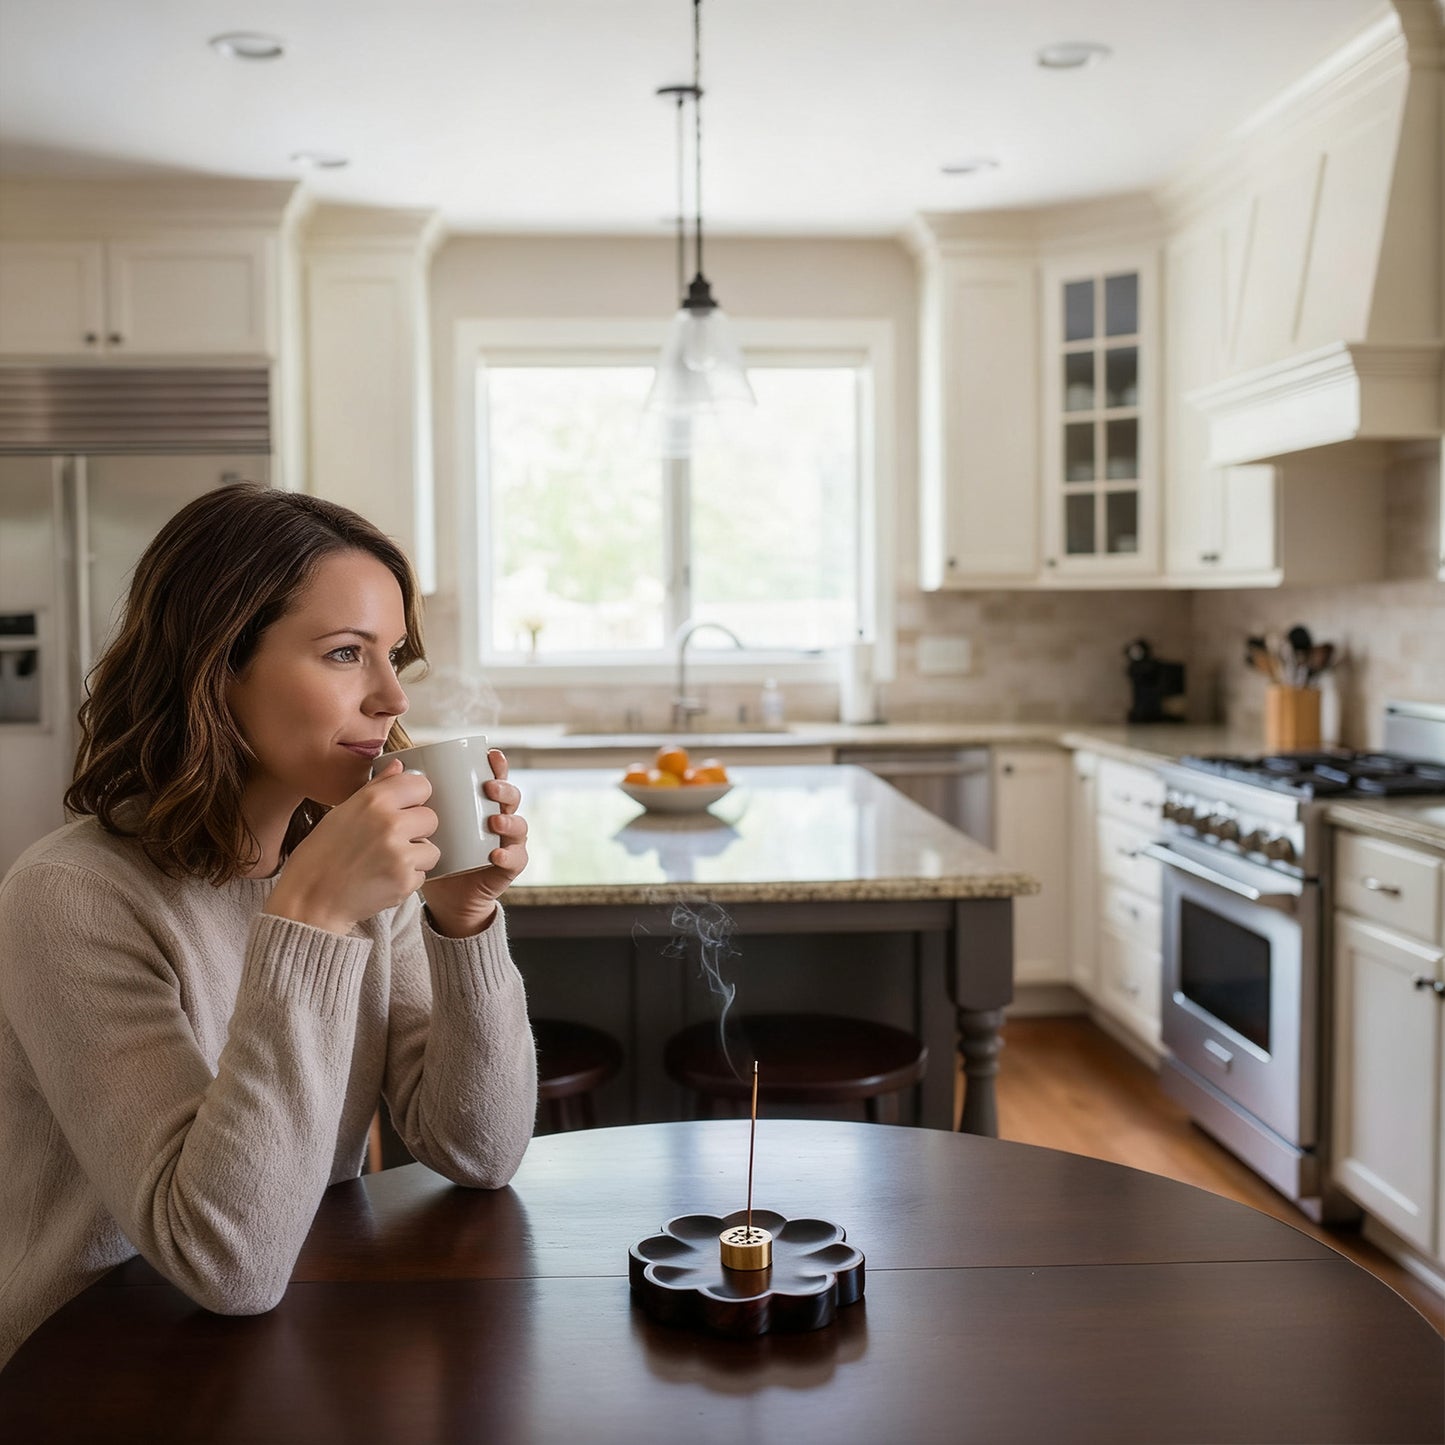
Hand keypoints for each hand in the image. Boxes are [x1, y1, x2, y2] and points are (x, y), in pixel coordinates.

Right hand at [266, 761, 438, 933]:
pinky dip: (408, 879)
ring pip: (431, 849)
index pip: (421, 785)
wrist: (310, 901)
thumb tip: (399, 766)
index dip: (413, 799)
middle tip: (389, 842)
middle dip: (416, 831)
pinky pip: (423, 874)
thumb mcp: (342, 813)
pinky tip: (383, 879)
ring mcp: (399, 853)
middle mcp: (390, 822)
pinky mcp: (405, 880)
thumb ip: (376, 789)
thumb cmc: (321, 857)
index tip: (403, 810)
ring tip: (385, 863)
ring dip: (415, 857)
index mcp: (373, 800)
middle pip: (431, 817)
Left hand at [421, 750, 528, 937]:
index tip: (491, 756)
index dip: (498, 766)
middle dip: (505, 789)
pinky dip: (508, 855)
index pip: (495, 778)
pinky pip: (516, 859)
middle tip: (489, 787)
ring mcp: (507, 842)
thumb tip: (394, 764)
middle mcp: (499, 819)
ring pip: (519, 825)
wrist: (446, 898)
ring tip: (494, 820)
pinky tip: (496, 854)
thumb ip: (412, 797)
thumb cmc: (435, 853)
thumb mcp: (424, 823)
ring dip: (510, 820)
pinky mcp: (508, 867)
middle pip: (512, 797)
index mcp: (481, 804)